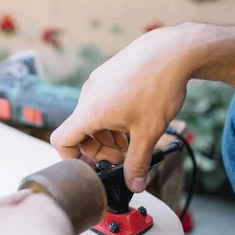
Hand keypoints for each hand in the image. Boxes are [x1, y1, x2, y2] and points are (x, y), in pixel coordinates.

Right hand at [51, 23, 205, 191]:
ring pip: (92, 117)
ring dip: (106, 135)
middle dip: (98, 150)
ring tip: (132, 139)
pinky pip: (100, 102)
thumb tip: (134, 184)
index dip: (71, 159)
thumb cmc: (159, 86)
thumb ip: (138, 163)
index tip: (91, 167)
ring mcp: (97, 82)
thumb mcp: (149, 132)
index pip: (61, 140)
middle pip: (79, 132)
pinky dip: (112, 117)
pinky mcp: (107, 74)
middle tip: (122, 157)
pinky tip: (135, 119)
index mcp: (90, 111)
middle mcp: (88, 95)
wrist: (173, 50)